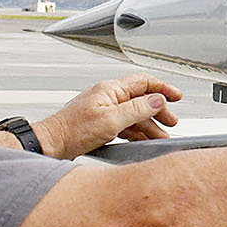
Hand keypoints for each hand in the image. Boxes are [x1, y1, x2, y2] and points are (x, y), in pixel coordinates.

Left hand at [35, 74, 184, 158]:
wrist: (50, 144)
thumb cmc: (73, 131)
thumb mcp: (111, 120)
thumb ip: (137, 109)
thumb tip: (158, 100)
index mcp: (110, 90)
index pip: (143, 82)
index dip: (163, 88)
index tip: (177, 97)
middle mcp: (107, 97)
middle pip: (141, 98)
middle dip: (158, 110)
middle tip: (170, 121)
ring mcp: (103, 110)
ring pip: (133, 114)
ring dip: (148, 125)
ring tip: (160, 137)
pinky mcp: (99, 124)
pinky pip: (124, 124)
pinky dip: (135, 132)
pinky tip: (141, 140)